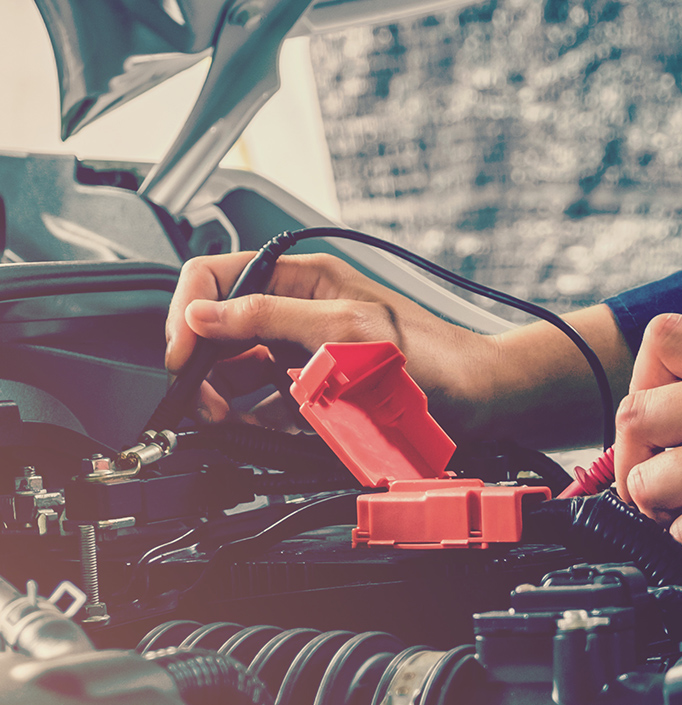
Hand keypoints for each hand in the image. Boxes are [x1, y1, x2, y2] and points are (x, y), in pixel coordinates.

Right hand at [165, 252, 498, 432]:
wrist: (477, 399)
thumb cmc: (430, 355)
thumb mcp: (343, 328)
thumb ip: (269, 316)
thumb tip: (204, 313)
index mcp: (302, 278)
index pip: (218, 277)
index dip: (189, 312)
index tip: (181, 354)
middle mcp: (298, 311)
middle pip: (221, 329)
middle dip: (201, 362)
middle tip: (198, 399)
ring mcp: (304, 353)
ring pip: (237, 370)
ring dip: (221, 394)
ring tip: (221, 416)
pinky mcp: (315, 392)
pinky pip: (266, 403)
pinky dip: (251, 417)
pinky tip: (250, 427)